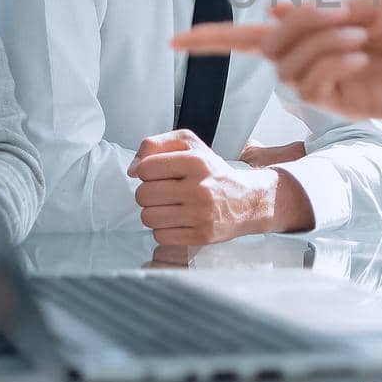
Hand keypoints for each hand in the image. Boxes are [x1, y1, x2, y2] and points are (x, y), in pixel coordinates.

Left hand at [128, 130, 312, 243]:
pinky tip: (179, 221)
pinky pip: (161, 236)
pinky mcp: (202, 236)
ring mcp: (201, 214)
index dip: (146, 172)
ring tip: (170, 208)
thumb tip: (132, 170)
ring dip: (154, 213)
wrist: (249, 200)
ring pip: (148, 218)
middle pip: (143, 195)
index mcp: (196, 161)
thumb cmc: (214, 173)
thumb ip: (156, 145)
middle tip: (164, 193)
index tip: (158, 174)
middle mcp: (200, 187)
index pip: (145, 168)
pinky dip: (164, 230)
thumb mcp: (190, 146)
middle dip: (148, 194)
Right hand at [170, 0, 381, 124]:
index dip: (212, 39)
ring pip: (290, 64)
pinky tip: (362, 59)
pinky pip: (311, 82)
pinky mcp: (340, 106)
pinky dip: (331, 62)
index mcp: (319, 36)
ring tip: (362, 40)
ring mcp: (326, 87)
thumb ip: (322, 13)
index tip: (173, 41)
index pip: (252, 39)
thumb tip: (274, 14)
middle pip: (272, 43)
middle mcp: (315, 64)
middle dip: (303, 23)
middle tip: (350, 18)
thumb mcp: (370, 8)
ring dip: (322, 42)